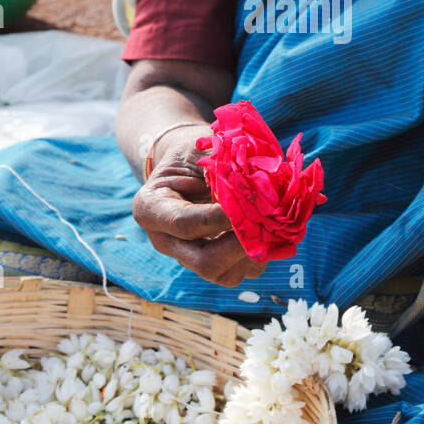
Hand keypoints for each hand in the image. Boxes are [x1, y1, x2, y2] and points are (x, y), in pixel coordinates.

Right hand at [132, 124, 267, 287]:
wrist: (188, 164)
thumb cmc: (192, 152)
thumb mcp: (198, 148)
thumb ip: (218, 165)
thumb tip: (255, 184)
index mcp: (151, 209)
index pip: (185, 224)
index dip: (218, 218)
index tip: (247, 206)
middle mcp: (168, 241)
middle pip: (205, 263)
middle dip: (241, 246)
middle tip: (266, 223)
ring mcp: (192, 257)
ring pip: (227, 274)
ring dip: (256, 251)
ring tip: (272, 224)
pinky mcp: (217, 263)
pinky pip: (243, 271)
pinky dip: (264, 253)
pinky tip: (273, 229)